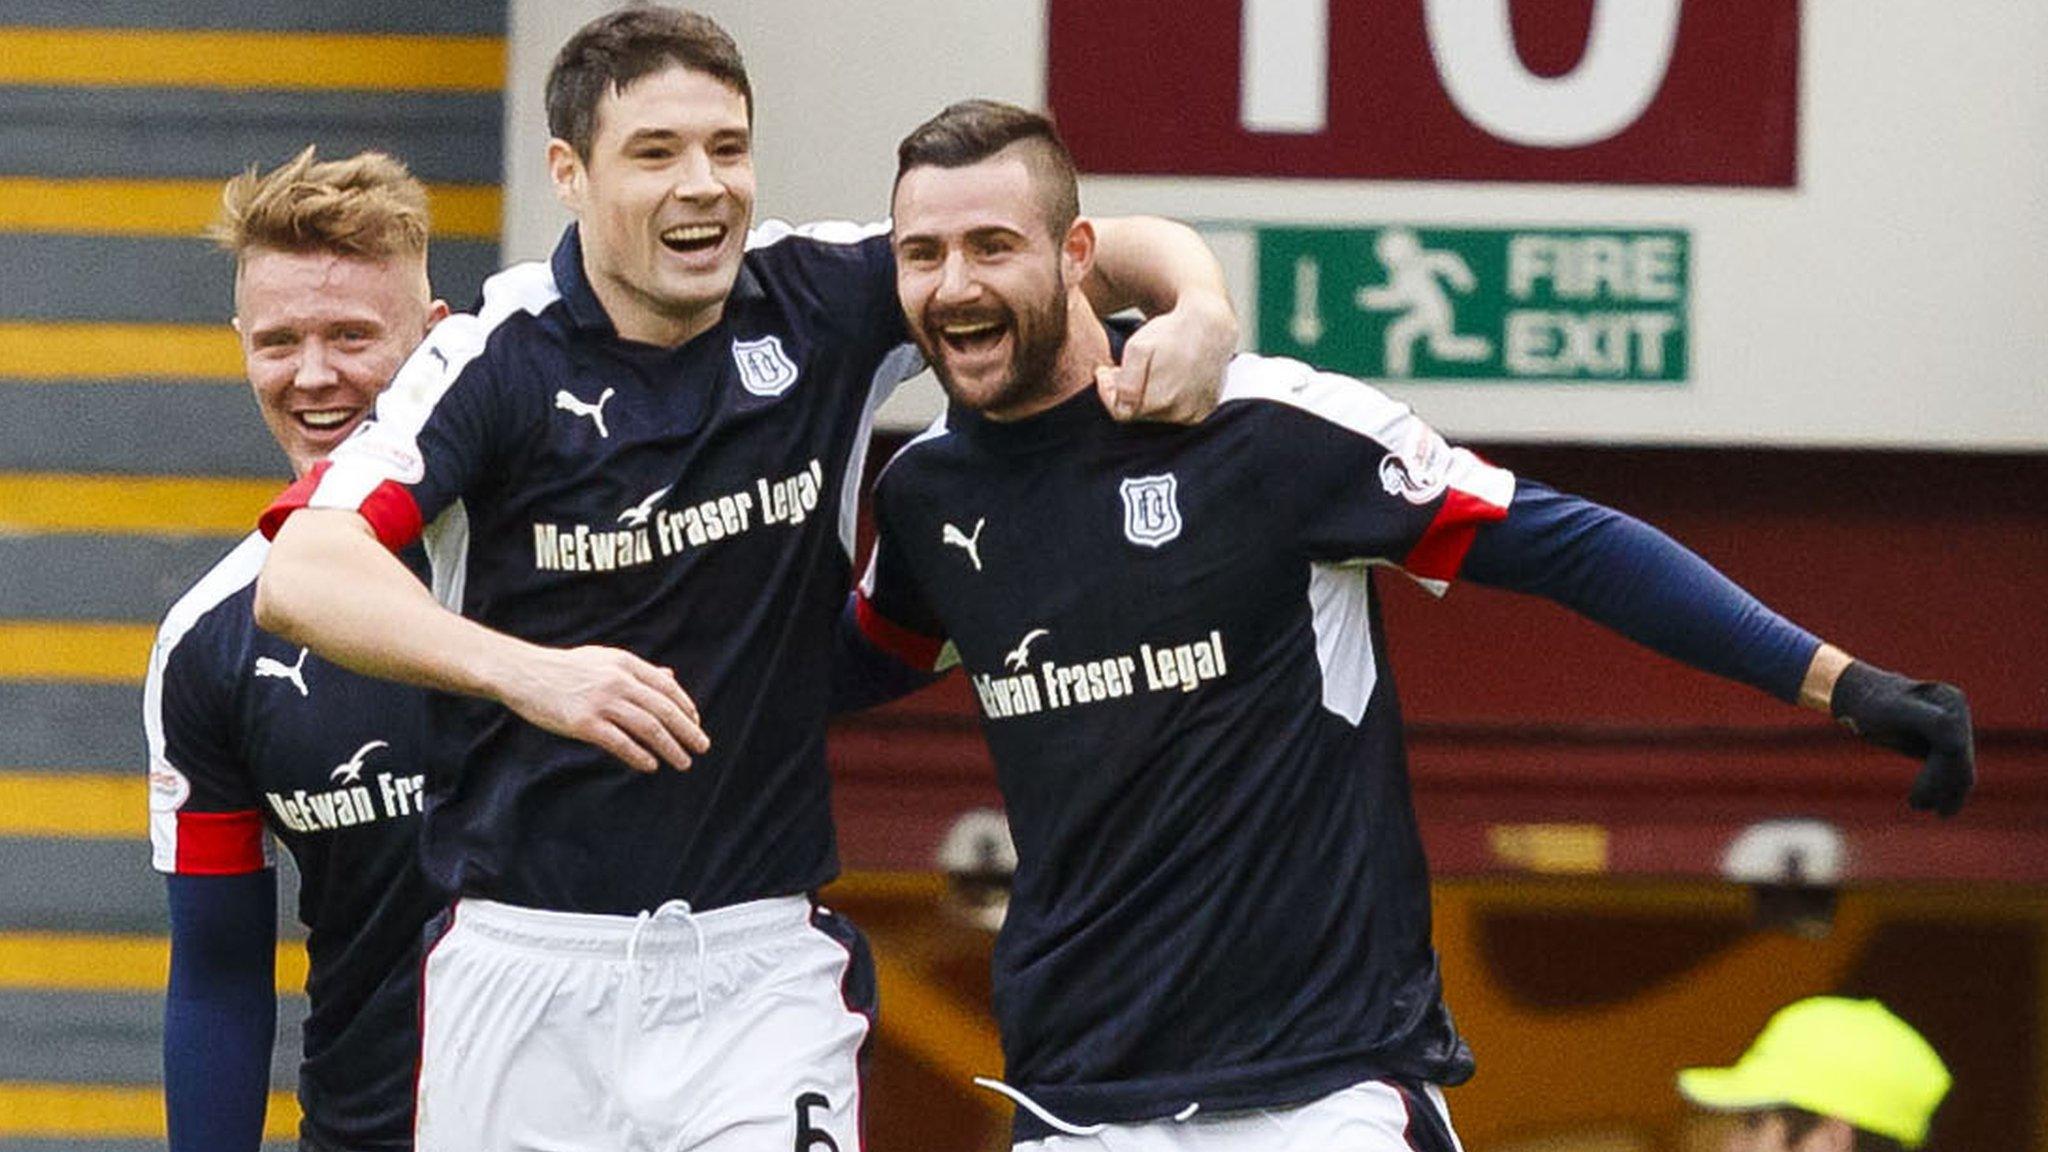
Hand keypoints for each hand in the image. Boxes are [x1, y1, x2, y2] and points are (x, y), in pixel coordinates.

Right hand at [497, 644, 709, 772]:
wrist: (523, 673)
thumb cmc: (565, 668)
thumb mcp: (604, 659)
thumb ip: (638, 670)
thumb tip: (671, 678)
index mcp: (625, 663)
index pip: (667, 688)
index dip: (686, 708)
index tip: (696, 724)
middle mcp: (618, 681)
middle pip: (664, 709)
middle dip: (687, 731)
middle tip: (702, 747)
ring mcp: (601, 702)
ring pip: (648, 728)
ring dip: (670, 747)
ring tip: (683, 762)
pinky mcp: (584, 723)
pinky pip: (621, 743)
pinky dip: (640, 756)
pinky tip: (651, 765)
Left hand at [1097, 290, 1237, 423]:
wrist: (1210, 324)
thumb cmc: (1171, 333)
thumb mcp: (1138, 349)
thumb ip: (1124, 384)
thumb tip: (1120, 405)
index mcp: (1158, 402)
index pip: (1120, 412)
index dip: (1109, 392)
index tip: (1108, 371)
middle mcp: (1179, 414)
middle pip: (1140, 414)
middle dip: (1128, 394)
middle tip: (1127, 368)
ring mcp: (1195, 413)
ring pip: (1158, 415)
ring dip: (1149, 397)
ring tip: (1151, 370)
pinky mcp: (1206, 408)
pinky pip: (1179, 411)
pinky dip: (1170, 398)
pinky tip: (1171, 377)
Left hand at [1830, 660, 1973, 815]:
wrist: (1857, 695)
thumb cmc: (1871, 704)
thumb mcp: (1894, 710)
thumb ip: (1929, 721)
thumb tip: (1957, 742)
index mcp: (1951, 702)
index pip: (1954, 747)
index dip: (1939, 777)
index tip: (1916, 801)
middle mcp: (1957, 712)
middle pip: (1959, 759)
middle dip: (1941, 786)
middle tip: (1916, 807)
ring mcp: (1954, 726)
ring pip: (1959, 768)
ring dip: (1945, 792)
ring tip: (1919, 806)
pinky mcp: (1944, 739)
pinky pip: (1951, 768)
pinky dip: (1944, 788)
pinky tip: (1935, 806)